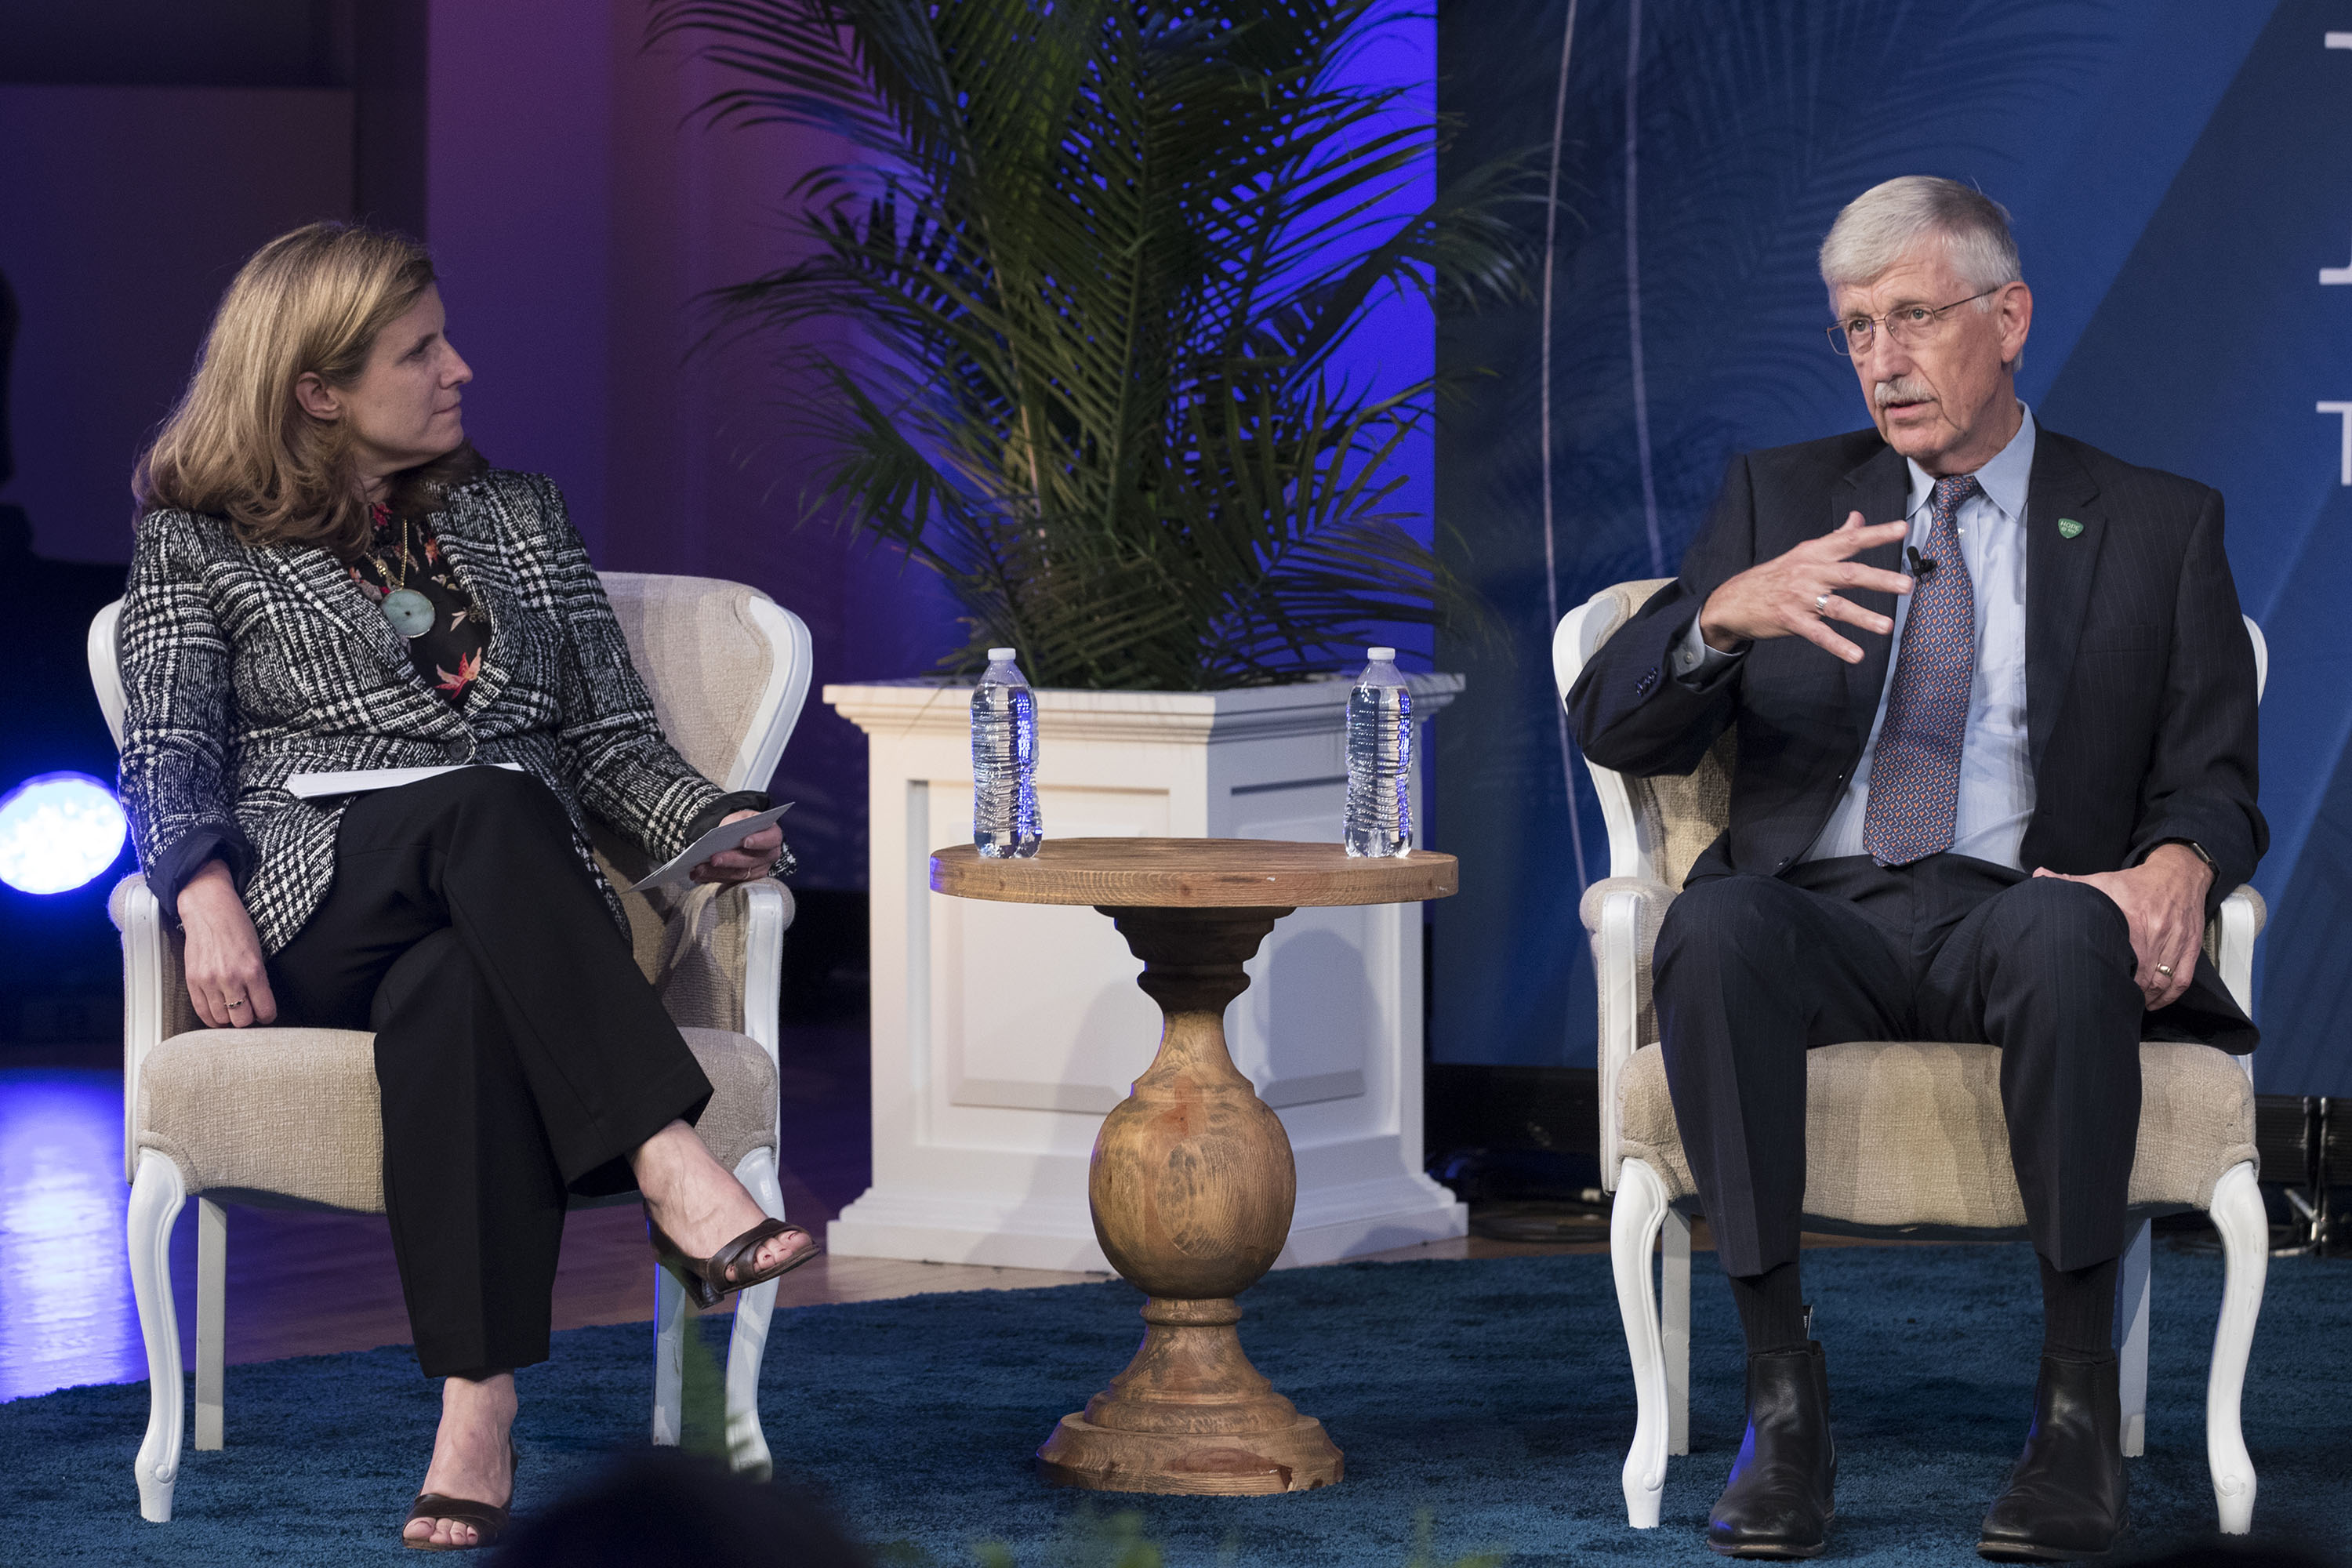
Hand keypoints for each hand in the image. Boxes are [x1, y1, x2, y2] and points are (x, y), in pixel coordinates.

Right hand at [178, 859, 277, 1027]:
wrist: (209, 911)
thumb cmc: (236, 927)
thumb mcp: (258, 952)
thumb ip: (259, 980)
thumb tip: (260, 1004)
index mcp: (253, 970)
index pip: (264, 1010)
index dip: (267, 1016)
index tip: (266, 1014)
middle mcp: (231, 978)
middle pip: (242, 1020)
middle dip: (248, 1020)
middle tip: (249, 1014)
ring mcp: (209, 981)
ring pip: (221, 1020)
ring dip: (229, 1020)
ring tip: (233, 1013)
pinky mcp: (192, 981)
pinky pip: (202, 1011)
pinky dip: (212, 1018)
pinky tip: (218, 1015)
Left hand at [688, 810, 782, 886]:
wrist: (741, 834)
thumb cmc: (743, 824)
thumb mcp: (741, 817)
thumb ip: (735, 823)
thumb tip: (723, 832)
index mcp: (772, 836)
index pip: (770, 839)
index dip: (759, 841)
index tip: (745, 841)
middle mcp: (768, 856)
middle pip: (751, 861)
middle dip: (730, 860)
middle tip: (713, 858)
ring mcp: (757, 870)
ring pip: (738, 874)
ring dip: (716, 872)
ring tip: (699, 868)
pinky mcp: (744, 879)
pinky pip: (728, 880)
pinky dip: (711, 877)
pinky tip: (698, 874)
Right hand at [1698, 511, 1913, 663]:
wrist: (1734, 600)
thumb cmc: (1775, 576)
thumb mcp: (1803, 552)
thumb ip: (1836, 537)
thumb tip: (1858, 518)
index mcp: (1814, 553)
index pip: (1849, 540)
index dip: (1876, 534)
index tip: (1902, 529)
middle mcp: (1809, 572)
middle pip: (1849, 574)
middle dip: (1879, 579)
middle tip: (1907, 585)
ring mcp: (1800, 598)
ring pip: (1837, 607)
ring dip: (1863, 617)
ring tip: (1888, 627)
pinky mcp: (1791, 621)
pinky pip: (1818, 634)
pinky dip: (1838, 645)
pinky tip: (1856, 655)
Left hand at [2033, 844, 2213, 1009]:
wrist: (2179, 873)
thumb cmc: (2138, 882)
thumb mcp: (2103, 881)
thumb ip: (2071, 882)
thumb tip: (2039, 877)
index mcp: (2134, 918)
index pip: (2123, 956)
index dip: (2111, 976)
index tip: (2098, 987)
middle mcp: (2158, 932)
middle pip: (2144, 975)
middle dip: (2129, 992)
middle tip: (2112, 1000)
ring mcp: (2177, 942)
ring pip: (2163, 981)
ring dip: (2147, 998)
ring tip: (2131, 1004)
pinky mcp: (2192, 947)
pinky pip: (2183, 980)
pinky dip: (2169, 995)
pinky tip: (2155, 1001)